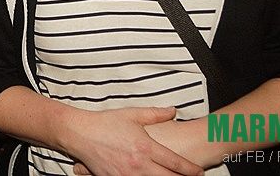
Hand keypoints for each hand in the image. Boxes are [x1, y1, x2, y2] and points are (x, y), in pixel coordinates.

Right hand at [64, 106, 203, 175]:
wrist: (80, 134)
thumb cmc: (106, 123)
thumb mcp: (132, 114)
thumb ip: (155, 114)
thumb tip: (173, 111)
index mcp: (145, 147)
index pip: (175, 163)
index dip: (190, 169)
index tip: (199, 171)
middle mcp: (139, 164)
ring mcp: (127, 175)